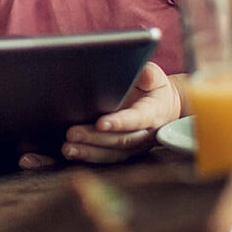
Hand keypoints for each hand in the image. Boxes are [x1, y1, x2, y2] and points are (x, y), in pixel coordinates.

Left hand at [61, 62, 180, 163]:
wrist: (163, 108)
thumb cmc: (154, 89)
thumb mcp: (155, 77)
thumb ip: (148, 75)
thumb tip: (142, 74)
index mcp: (152, 114)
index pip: (137, 120)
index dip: (120, 123)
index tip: (101, 123)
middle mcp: (144, 135)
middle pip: (120, 140)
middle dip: (95, 139)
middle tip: (72, 133)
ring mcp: (134, 147)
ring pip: (111, 153)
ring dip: (88, 152)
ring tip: (67, 148)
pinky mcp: (122, 152)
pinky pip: (105, 158)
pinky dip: (87, 157)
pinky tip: (71, 153)